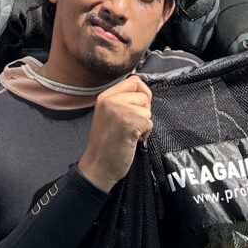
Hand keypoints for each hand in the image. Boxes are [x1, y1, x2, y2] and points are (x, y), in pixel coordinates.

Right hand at [77, 74, 152, 191]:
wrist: (98, 166)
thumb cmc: (106, 144)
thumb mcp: (108, 114)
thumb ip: (122, 101)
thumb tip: (143, 90)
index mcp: (105, 96)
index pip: (134, 80)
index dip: (142, 93)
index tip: (138, 107)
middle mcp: (111, 100)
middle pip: (143, 95)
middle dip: (143, 110)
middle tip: (131, 124)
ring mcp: (120, 111)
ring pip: (147, 110)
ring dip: (144, 123)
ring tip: (129, 133)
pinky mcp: (130, 123)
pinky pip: (149, 123)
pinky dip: (145, 133)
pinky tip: (132, 140)